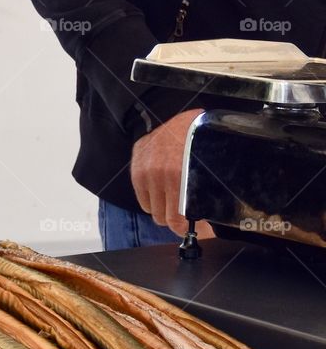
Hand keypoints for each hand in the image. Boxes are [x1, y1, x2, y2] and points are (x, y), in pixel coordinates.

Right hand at [131, 108, 214, 237]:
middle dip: (178, 219)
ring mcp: (144, 170)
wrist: (184, 117)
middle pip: (163, 218)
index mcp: (179, 177)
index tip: (199, 230)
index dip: (190, 228)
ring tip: (176, 198)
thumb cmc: (202, 141)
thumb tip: (209, 223)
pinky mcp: (136, 167)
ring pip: (152, 210)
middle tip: (188, 215)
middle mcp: (158, 174)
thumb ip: (208, 195)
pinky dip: (153, 197)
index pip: (178, 219)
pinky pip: (142, 198)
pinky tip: (164, 188)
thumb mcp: (211, 168)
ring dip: (164, 208)